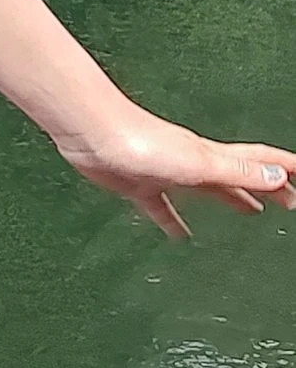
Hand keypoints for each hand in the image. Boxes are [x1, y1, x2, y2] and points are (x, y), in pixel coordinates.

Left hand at [54, 100, 294, 239]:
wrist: (90, 133)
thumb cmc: (139, 141)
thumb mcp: (198, 162)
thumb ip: (236, 172)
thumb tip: (277, 179)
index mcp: (210, 157)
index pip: (258, 162)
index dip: (284, 169)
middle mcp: (192, 163)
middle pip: (239, 176)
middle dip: (267, 187)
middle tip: (289, 200)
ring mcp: (166, 173)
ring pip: (208, 190)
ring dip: (230, 199)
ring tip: (249, 212)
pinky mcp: (139, 185)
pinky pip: (162, 208)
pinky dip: (174, 221)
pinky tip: (177, 234)